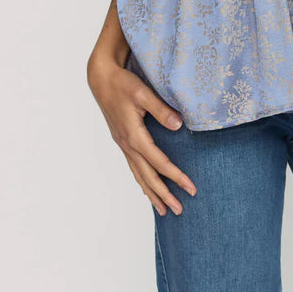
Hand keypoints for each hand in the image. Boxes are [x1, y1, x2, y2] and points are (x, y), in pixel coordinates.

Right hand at [87, 54, 196, 215]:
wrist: (101, 80)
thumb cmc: (123, 84)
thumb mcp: (143, 93)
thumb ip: (161, 110)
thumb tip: (179, 126)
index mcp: (134, 135)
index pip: (159, 163)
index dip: (176, 177)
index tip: (191, 188)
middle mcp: (128, 144)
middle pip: (148, 176)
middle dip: (164, 194)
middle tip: (179, 211)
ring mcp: (123, 144)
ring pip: (139, 175)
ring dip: (152, 193)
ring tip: (164, 210)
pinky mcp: (123, 141)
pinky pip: (134, 167)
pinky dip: (142, 180)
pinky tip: (148, 187)